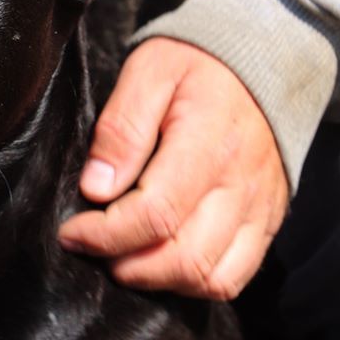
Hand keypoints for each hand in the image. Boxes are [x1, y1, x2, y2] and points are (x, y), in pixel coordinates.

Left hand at [58, 37, 288, 299]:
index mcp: (209, 144)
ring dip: (157, 279)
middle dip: (125, 264)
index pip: (156, 214)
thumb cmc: (194, 65)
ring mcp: (259, 208)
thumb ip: (120, 129)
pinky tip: (160, 261)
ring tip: (121, 257)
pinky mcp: (267, 220)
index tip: (72, 232)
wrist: (258, 58)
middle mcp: (241, 184)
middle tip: (91, 247)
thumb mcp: (147, 73)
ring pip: (210, 278)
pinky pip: (234, 276)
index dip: (105, 234)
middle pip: (184, 257)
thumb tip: (96, 188)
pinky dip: (192, 282)